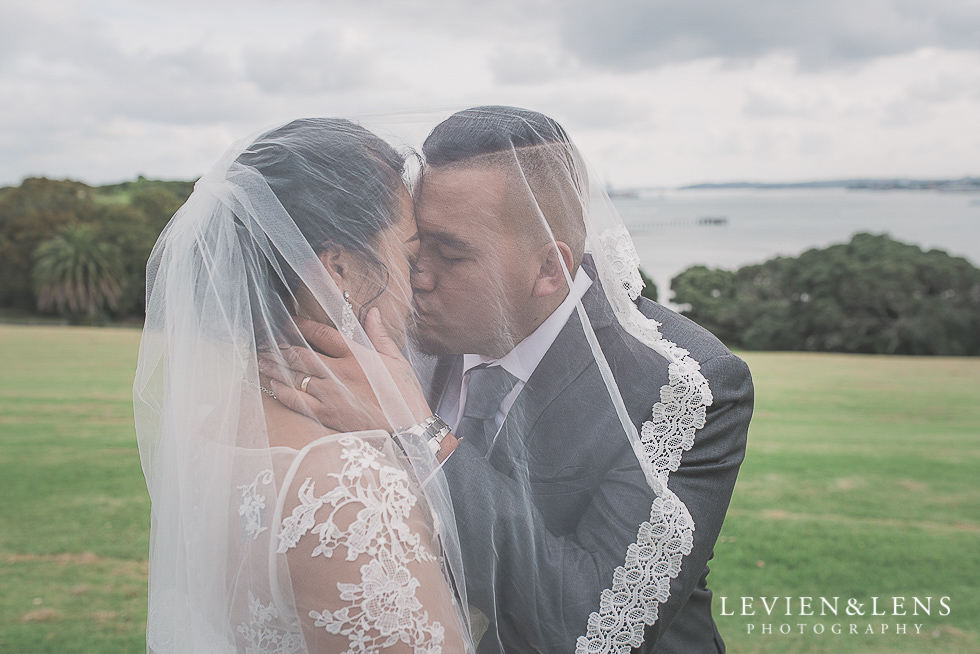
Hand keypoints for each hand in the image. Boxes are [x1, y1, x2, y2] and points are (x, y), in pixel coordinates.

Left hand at [259, 308, 431, 432]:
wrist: (408, 429)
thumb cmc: (404, 394)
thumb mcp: (396, 360)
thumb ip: (379, 335)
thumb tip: (372, 313)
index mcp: (357, 355)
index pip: (322, 333)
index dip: (301, 325)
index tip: (288, 321)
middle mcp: (339, 371)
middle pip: (301, 353)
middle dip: (281, 345)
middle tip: (266, 340)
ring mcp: (330, 394)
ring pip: (295, 375)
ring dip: (275, 366)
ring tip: (261, 358)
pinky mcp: (327, 414)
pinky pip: (297, 400)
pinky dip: (282, 391)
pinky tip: (272, 383)